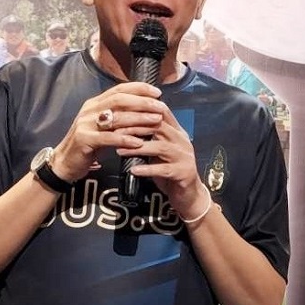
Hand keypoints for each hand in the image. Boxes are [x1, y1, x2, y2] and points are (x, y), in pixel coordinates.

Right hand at [50, 82, 162, 182]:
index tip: (157, 92)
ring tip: (155, 121)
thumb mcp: (103, 127)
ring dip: (138, 119)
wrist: (64, 163)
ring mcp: (85, 123)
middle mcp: (90, 109)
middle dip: (142, 102)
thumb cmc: (88, 145)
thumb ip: (118, 117)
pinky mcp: (84, 139)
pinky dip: (125, 139)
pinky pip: (108, 137)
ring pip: (116, 117)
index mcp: (95, 103)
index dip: (139, 89)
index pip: (119, 89)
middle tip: (160, 106)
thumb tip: (145, 110)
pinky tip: (139, 142)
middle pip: (119, 99)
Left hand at [116, 105, 206, 219]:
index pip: (161, 111)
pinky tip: (133, 170)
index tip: (121, 112)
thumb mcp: (160, 149)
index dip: (142, 109)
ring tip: (120, 150)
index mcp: (177, 131)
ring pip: (160, 147)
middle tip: (115, 131)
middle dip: (136, 127)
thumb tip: (124, 123)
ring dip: (138, 148)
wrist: (188, 194)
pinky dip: (147, 169)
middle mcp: (182, 140)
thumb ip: (149, 135)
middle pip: (159, 126)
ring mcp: (184, 156)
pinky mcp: (183, 173)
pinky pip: (163, 169)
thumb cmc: (169, 168)